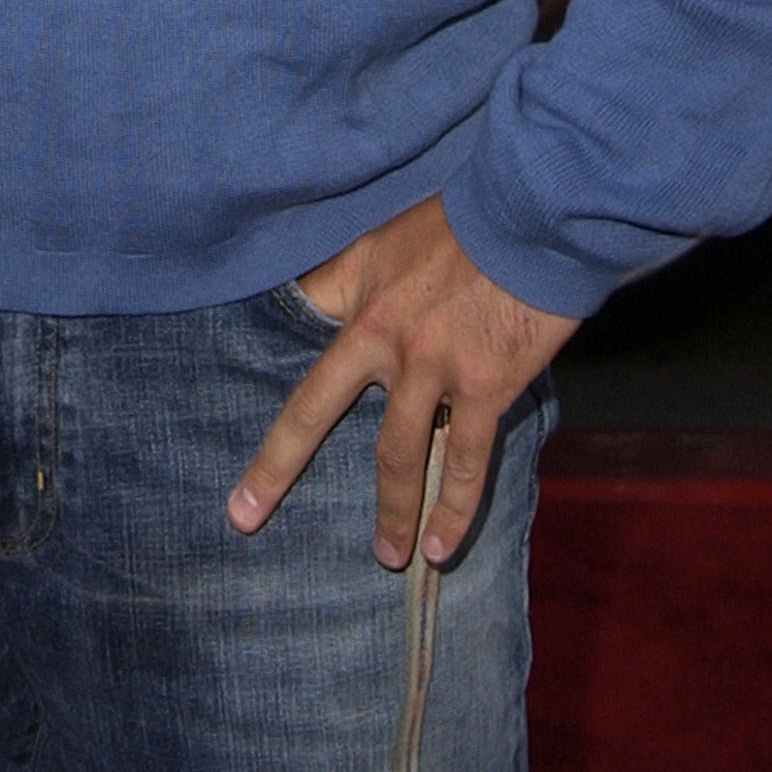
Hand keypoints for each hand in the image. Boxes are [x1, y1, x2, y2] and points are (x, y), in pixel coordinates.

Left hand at [225, 196, 574, 572]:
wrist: (531, 215)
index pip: (297, 348)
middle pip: (315, 412)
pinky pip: (465, 462)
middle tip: (245, 514)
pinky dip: (454, 509)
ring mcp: (433, 366)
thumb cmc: (463, 220)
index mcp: (357, 297)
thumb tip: (321, 299)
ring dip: (391, 513)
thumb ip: (353, 272)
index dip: (268, 368)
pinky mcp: (484, 386)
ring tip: (387, 555)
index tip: (240, 400)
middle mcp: (383, 338)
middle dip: (276, 466)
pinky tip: (441, 547)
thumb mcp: (388, 233)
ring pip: (397, 456)